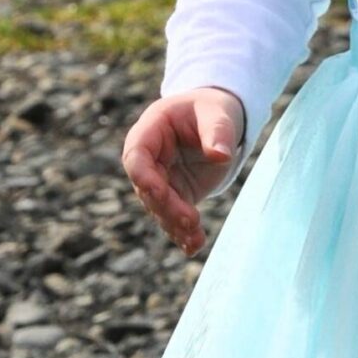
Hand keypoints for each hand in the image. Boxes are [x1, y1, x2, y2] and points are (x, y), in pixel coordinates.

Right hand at [121, 88, 244, 257]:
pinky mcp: (176, 195)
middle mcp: (149, 159)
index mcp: (150, 132)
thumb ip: (217, 132)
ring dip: (175, 226)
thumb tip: (221, 155)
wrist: (217, 121)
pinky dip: (183, 233)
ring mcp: (161, 179)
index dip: (145, 178)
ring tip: (195, 241)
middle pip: (148, 189)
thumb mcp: (218, 113)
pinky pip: (175, 216)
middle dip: (167, 207)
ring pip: (160, 208)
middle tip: (191, 222)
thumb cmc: (212, 110)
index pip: (136, 158)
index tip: (161, 194)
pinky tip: (193, 247)